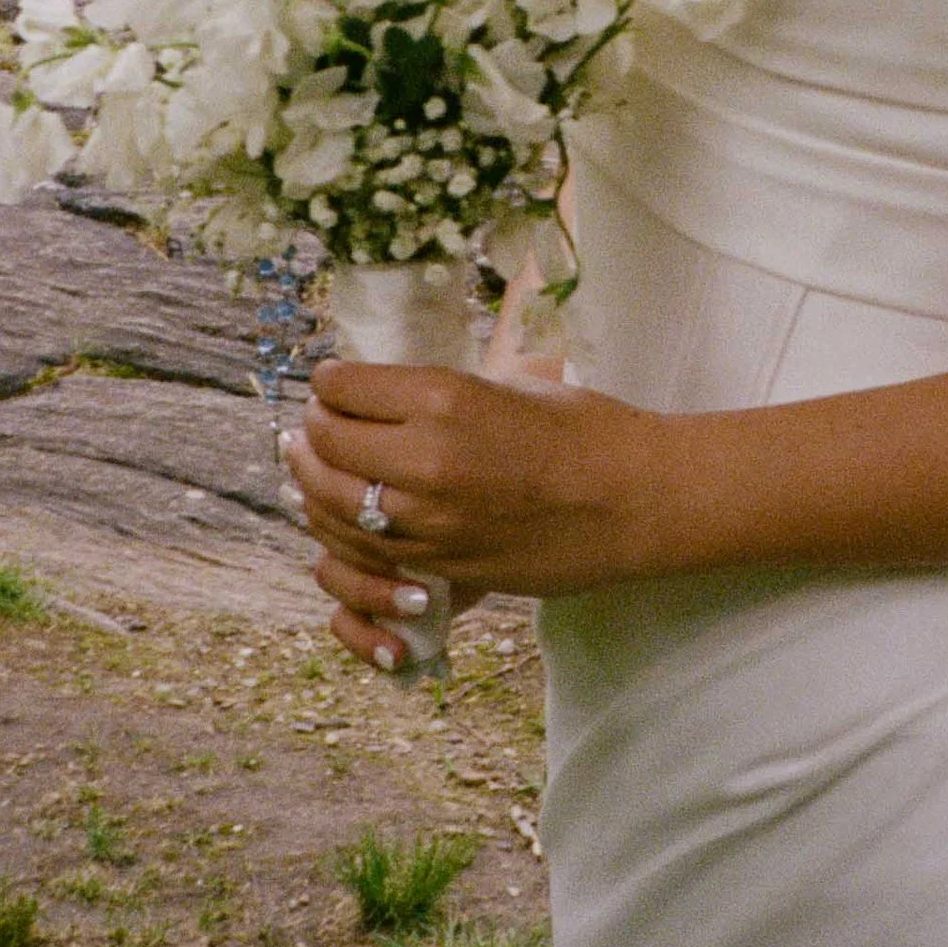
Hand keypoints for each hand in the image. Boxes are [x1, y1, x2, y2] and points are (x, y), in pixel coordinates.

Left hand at [283, 355, 667, 669]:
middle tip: (313, 421)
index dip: (328, 382)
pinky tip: (344, 512)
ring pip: (331, 505)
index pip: (343, 388)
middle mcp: (426, 459)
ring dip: (312, 483)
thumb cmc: (584, 429)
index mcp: (444, 398)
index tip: (330, 381)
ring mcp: (429, 521)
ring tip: (311, 465)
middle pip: (325, 445)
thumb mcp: (508, 385)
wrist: (635, 501)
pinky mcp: (440, 565)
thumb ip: (441, 394)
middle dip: (311, 430)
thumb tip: (385, 394)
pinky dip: (342, 530)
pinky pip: (363, 551)